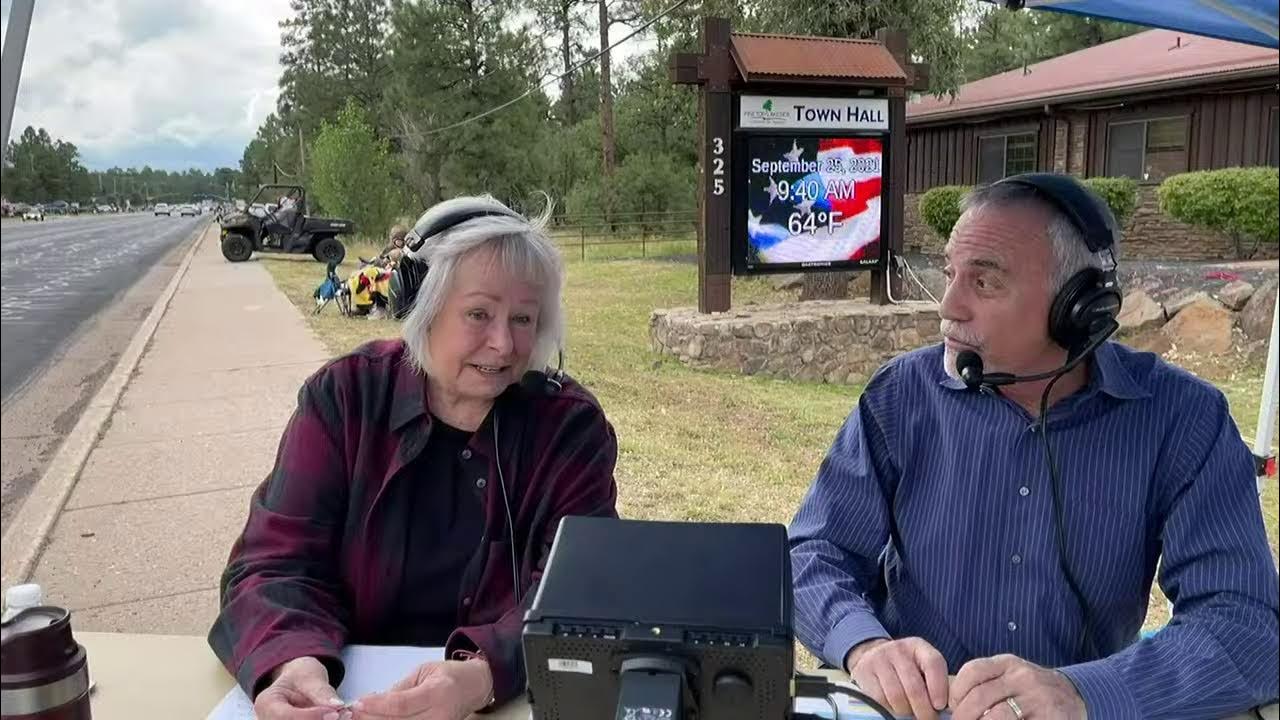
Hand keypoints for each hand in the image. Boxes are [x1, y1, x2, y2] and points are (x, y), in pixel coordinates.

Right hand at [255, 656, 347, 719]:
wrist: (297, 684)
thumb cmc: (299, 677)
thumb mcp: (309, 675)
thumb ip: (321, 691)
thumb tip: (337, 705)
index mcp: (266, 703)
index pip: (286, 717)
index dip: (312, 717)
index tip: (335, 713)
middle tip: (344, 714)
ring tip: (343, 715)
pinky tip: (336, 717)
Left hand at [352, 659, 492, 719]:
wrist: (474, 687)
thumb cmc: (449, 675)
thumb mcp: (424, 672)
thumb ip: (400, 688)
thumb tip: (373, 701)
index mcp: (437, 692)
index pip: (401, 704)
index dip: (377, 705)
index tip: (358, 703)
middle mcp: (439, 715)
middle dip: (371, 719)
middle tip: (353, 714)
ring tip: (362, 719)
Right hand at [845, 637, 948, 719]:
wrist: (872, 654)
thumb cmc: (905, 666)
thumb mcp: (920, 665)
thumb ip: (933, 680)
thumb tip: (943, 707)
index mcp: (918, 646)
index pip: (933, 663)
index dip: (939, 687)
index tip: (940, 706)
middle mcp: (898, 649)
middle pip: (914, 687)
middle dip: (924, 710)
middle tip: (928, 719)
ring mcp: (879, 659)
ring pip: (897, 696)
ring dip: (906, 712)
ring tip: (911, 713)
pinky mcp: (864, 672)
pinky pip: (880, 699)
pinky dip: (890, 709)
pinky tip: (895, 708)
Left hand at [949, 654, 1085, 719]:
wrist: (1074, 696)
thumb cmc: (1031, 690)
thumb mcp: (1010, 676)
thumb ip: (986, 682)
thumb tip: (950, 700)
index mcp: (1008, 663)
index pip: (973, 671)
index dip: (956, 692)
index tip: (952, 706)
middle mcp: (1023, 677)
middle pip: (981, 697)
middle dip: (963, 715)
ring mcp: (1038, 699)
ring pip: (997, 716)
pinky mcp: (1049, 718)